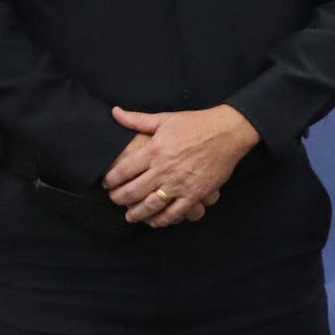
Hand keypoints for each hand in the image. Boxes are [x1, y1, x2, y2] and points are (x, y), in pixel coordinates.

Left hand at [102, 104, 257, 226]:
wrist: (228, 132)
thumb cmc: (196, 124)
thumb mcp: (165, 119)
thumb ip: (137, 119)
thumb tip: (114, 113)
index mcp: (154, 150)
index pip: (123, 171)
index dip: (110, 180)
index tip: (107, 183)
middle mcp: (164, 169)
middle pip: (132, 192)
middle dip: (119, 199)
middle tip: (115, 200)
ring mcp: (180, 183)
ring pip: (150, 206)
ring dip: (136, 214)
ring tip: (130, 216)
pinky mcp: (195, 193)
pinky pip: (174, 212)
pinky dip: (162, 220)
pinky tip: (155, 221)